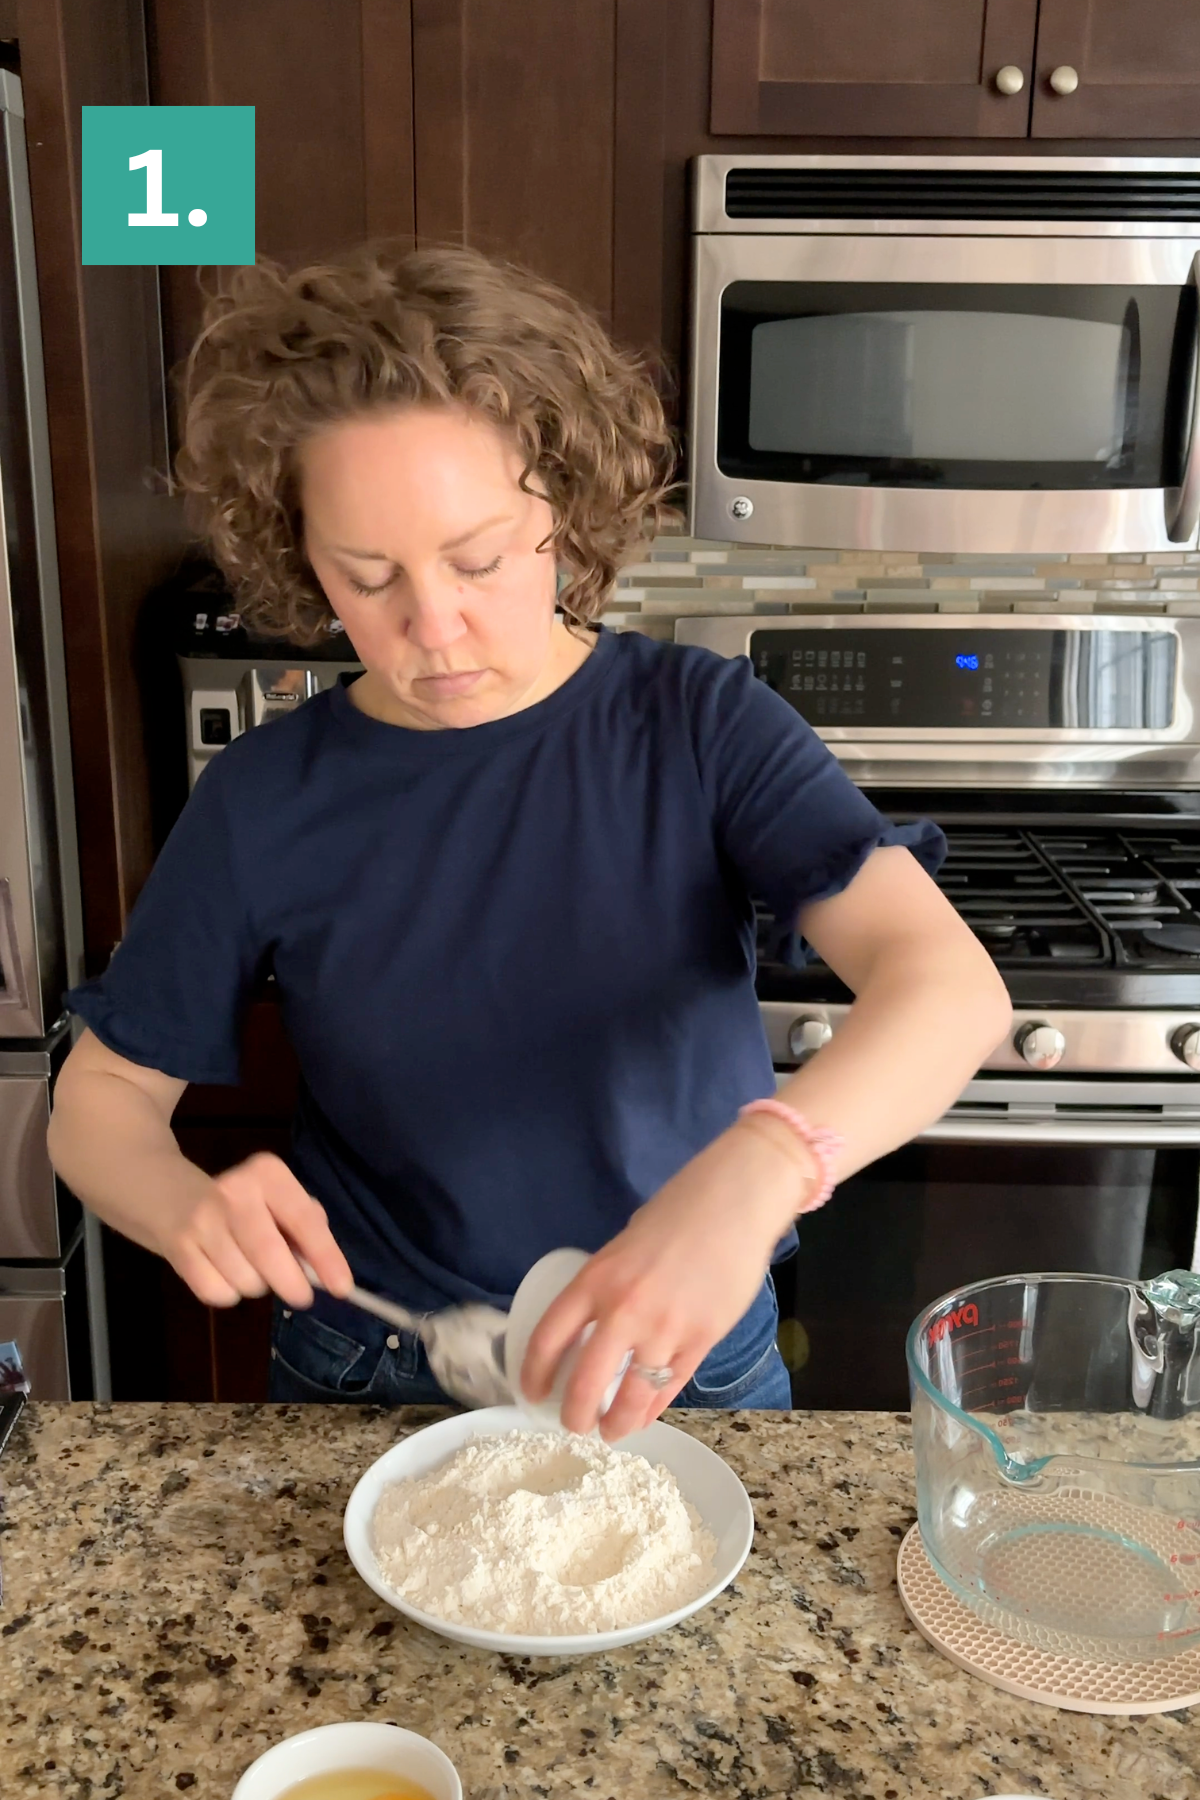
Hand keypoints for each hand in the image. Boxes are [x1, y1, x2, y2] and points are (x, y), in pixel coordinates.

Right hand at [155, 1151, 353, 1309]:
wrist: (172, 1197)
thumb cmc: (244, 1204)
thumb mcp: (279, 1199)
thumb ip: (306, 1227)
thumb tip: (323, 1270)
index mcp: (267, 1173)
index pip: (303, 1219)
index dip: (325, 1256)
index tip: (342, 1288)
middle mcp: (233, 1191)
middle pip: (270, 1254)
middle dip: (292, 1283)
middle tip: (302, 1296)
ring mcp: (202, 1220)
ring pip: (246, 1280)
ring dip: (257, 1286)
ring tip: (250, 1267)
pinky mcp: (178, 1249)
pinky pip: (218, 1294)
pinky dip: (228, 1293)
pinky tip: (223, 1271)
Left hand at [520, 1116, 815, 1440]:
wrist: (736, 1200)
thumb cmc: (680, 1210)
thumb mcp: (625, 1242)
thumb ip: (610, 1283)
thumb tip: (601, 1316)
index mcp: (596, 1278)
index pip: (548, 1337)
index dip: (534, 1373)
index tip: (532, 1392)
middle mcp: (624, 1309)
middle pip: (587, 1381)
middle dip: (575, 1412)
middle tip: (574, 1424)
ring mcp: (665, 1328)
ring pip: (632, 1394)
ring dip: (617, 1422)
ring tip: (611, 1431)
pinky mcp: (703, 1339)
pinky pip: (670, 1384)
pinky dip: (654, 1406)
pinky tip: (644, 1415)